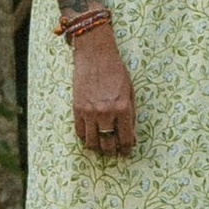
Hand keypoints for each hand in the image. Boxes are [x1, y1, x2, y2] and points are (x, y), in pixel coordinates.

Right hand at [72, 23, 137, 158]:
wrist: (95, 56)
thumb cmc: (116, 72)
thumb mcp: (130, 92)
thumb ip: (131, 115)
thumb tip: (131, 136)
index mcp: (123, 108)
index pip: (126, 139)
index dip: (127, 149)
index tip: (126, 151)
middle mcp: (106, 113)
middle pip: (108, 144)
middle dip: (112, 152)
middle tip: (114, 152)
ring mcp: (90, 112)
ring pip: (92, 142)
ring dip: (97, 148)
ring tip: (101, 147)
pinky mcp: (77, 109)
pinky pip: (80, 132)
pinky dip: (85, 138)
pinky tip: (90, 136)